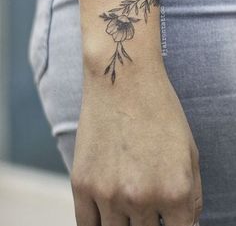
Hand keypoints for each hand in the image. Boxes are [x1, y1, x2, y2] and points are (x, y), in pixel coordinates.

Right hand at [71, 66, 202, 225]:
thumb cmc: (160, 111)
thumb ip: (191, 200)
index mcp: (176, 192)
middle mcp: (142, 198)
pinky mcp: (82, 184)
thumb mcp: (190, 153)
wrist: (123, 79)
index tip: (166, 219)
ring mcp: (108, 193)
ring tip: (128, 203)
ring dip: (124, 225)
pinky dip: (98, 225)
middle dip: (150, 224)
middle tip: (146, 206)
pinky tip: (107, 215)